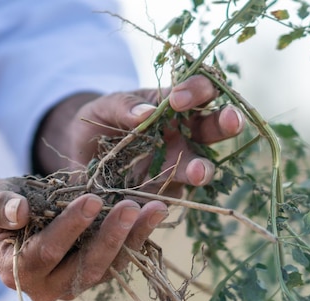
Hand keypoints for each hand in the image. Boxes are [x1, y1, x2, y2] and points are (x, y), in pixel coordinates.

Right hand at [0, 178, 168, 300]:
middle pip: (83, 268)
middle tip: (131, 207)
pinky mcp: (89, 276)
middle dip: (110, 237)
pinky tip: (152, 216)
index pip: (46, 252)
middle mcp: (45, 288)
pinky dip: (136, 240)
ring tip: (154, 209)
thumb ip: (0, 208)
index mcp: (16, 271)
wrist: (6, 224)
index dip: (69, 227)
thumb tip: (18, 210)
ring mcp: (70, 285)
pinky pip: (117, 263)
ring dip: (132, 240)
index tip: (91, 199)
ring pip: (107, 268)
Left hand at [36, 75, 244, 195]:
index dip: (197, 91)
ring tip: (198, 172)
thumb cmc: (98, 122)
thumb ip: (122, 106)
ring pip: (200, 166)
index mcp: (174, 106)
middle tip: (230, 120)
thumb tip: (144, 112)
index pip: (200, 92)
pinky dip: (169, 196)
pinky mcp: (162, 192)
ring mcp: (175, 165)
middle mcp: (182, 134)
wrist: (78, 155)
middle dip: (226, 123)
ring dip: (203, 168)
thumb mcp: (105, 107)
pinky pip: (172, 196)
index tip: (178, 99)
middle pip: (213, 128)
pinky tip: (162, 200)